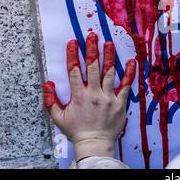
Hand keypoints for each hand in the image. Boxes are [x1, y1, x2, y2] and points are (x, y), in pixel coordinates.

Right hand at [42, 33, 135, 160]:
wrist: (95, 143)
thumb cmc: (77, 130)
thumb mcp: (58, 117)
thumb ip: (51, 100)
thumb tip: (47, 83)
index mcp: (79, 96)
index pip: (74, 71)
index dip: (73, 55)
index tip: (73, 42)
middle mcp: (94, 94)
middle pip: (93, 67)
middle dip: (92, 50)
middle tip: (92, 36)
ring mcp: (108, 97)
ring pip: (109, 73)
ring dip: (109, 57)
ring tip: (109, 43)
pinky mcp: (120, 102)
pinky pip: (126, 85)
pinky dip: (129, 73)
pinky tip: (131, 61)